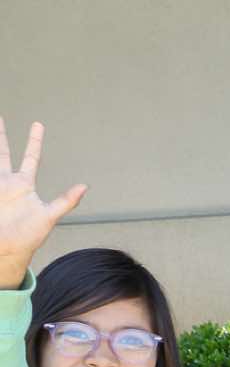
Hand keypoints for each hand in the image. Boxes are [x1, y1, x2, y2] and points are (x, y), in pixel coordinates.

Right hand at [0, 121, 86, 287]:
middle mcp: (7, 182)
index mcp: (23, 185)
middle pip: (2, 152)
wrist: (8, 249)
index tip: (38, 124)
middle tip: (0, 117)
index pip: (30, 157)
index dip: (34, 141)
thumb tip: (85, 185)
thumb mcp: (50, 216)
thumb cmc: (29, 235)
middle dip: (1, 135)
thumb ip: (66, 201)